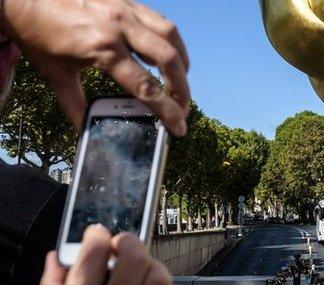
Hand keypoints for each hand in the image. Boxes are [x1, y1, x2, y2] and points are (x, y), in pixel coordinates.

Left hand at [2, 0, 189, 134]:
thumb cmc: (37, 33)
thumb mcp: (54, 74)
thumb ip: (74, 105)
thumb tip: (86, 130)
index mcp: (102, 49)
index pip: (146, 87)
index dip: (167, 111)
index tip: (179, 127)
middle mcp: (120, 27)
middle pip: (169, 60)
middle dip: (182, 89)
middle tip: (182, 108)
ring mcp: (126, 10)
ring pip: (170, 36)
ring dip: (182, 63)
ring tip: (179, 82)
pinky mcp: (127, 1)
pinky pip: (160, 21)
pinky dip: (170, 41)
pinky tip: (167, 55)